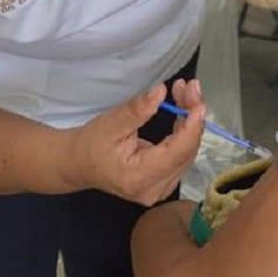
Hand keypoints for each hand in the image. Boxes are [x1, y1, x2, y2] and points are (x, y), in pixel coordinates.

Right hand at [62, 80, 205, 205]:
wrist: (80, 163)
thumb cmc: (92, 144)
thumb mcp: (112, 123)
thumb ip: (138, 109)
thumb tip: (160, 92)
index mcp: (140, 177)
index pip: (177, 151)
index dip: (192, 126)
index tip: (198, 101)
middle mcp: (155, 189)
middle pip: (187, 150)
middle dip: (192, 116)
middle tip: (189, 87)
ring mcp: (161, 189)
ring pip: (188, 151)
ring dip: (191, 121)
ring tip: (185, 92)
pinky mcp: (164, 182)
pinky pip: (182, 154)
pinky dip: (185, 131)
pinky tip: (184, 110)